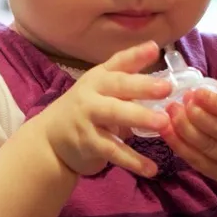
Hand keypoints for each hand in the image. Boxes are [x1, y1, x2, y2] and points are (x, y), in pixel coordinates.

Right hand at [41, 41, 171, 176]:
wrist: (50, 139)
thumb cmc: (86, 111)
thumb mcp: (103, 91)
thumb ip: (129, 80)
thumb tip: (160, 62)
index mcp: (99, 78)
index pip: (119, 63)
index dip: (136, 55)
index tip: (156, 48)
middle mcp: (91, 93)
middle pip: (118, 86)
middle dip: (142, 86)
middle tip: (167, 88)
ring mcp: (87, 117)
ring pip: (114, 114)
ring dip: (139, 117)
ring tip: (163, 123)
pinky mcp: (86, 142)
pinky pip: (112, 150)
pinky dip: (132, 160)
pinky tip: (151, 169)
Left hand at [161, 75, 216, 183]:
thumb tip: (206, 87)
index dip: (216, 102)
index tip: (196, 92)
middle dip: (197, 115)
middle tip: (181, 100)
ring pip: (208, 147)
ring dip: (184, 129)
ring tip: (171, 111)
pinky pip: (198, 162)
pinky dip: (180, 146)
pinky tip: (168, 130)